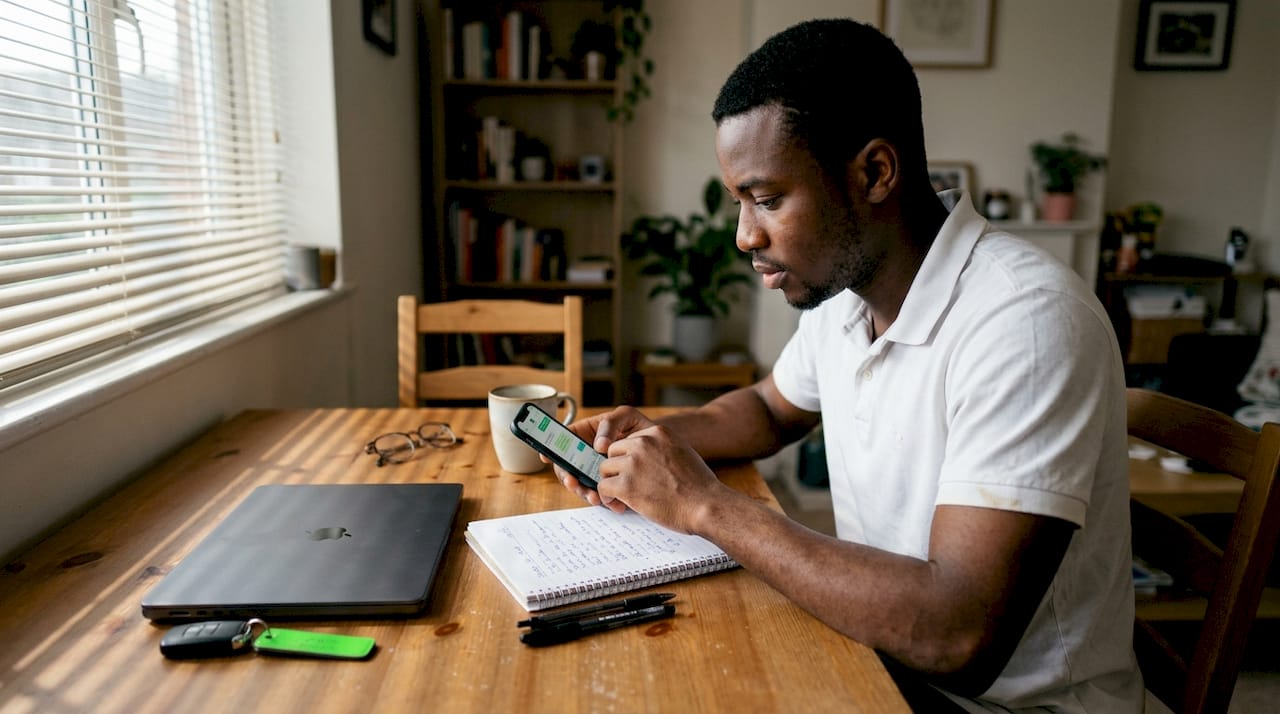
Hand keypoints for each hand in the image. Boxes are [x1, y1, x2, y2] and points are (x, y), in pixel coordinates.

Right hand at [548, 406, 656, 506]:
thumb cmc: (642, 428)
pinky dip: (608, 502)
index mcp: (586, 434)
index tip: (546, 457)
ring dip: (586, 493)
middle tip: (574, 483)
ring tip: (597, 497)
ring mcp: (597, 472)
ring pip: (583, 486)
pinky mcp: (611, 487)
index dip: (551, 449)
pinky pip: (603, 496)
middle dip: (569, 478)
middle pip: (568, 468)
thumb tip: (599, 445)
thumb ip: (610, 424)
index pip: (563, 441)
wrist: (665, 450)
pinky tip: (616, 504)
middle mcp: (588, 455)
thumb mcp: (626, 416)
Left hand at [596, 423, 729, 533]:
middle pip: (613, 451)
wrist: (706, 505)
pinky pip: (603, 486)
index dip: (630, 458)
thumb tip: (646, 458)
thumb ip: (662, 449)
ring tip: (620, 496)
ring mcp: (634, 463)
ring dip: (611, 482)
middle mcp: (644, 443)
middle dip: (617, 468)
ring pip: (605, 468)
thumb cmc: (699, 486)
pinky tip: (617, 503)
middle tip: (626, 484)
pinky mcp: (626, 485)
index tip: (636, 472)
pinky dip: (607, 496)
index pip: (630, 440)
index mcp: (658, 433)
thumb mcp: (683, 452)